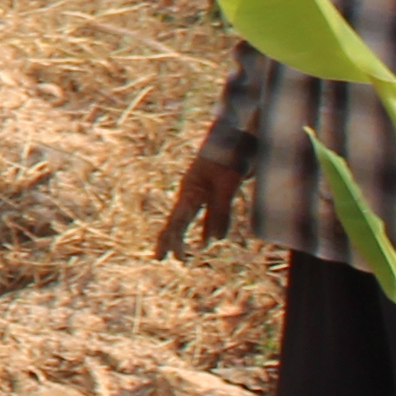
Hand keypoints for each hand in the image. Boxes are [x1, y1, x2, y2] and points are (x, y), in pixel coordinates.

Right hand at [153, 147, 241, 261]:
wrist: (236, 136)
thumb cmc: (229, 159)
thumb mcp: (227, 186)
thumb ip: (220, 212)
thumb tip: (214, 240)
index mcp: (190, 191)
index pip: (178, 220)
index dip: (175, 240)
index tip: (176, 258)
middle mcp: (190, 192)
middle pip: (175, 220)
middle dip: (168, 239)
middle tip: (159, 259)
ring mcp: (200, 191)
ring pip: (186, 218)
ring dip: (181, 236)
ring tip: (177, 255)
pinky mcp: (211, 190)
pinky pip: (203, 214)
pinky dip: (204, 228)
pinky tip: (206, 241)